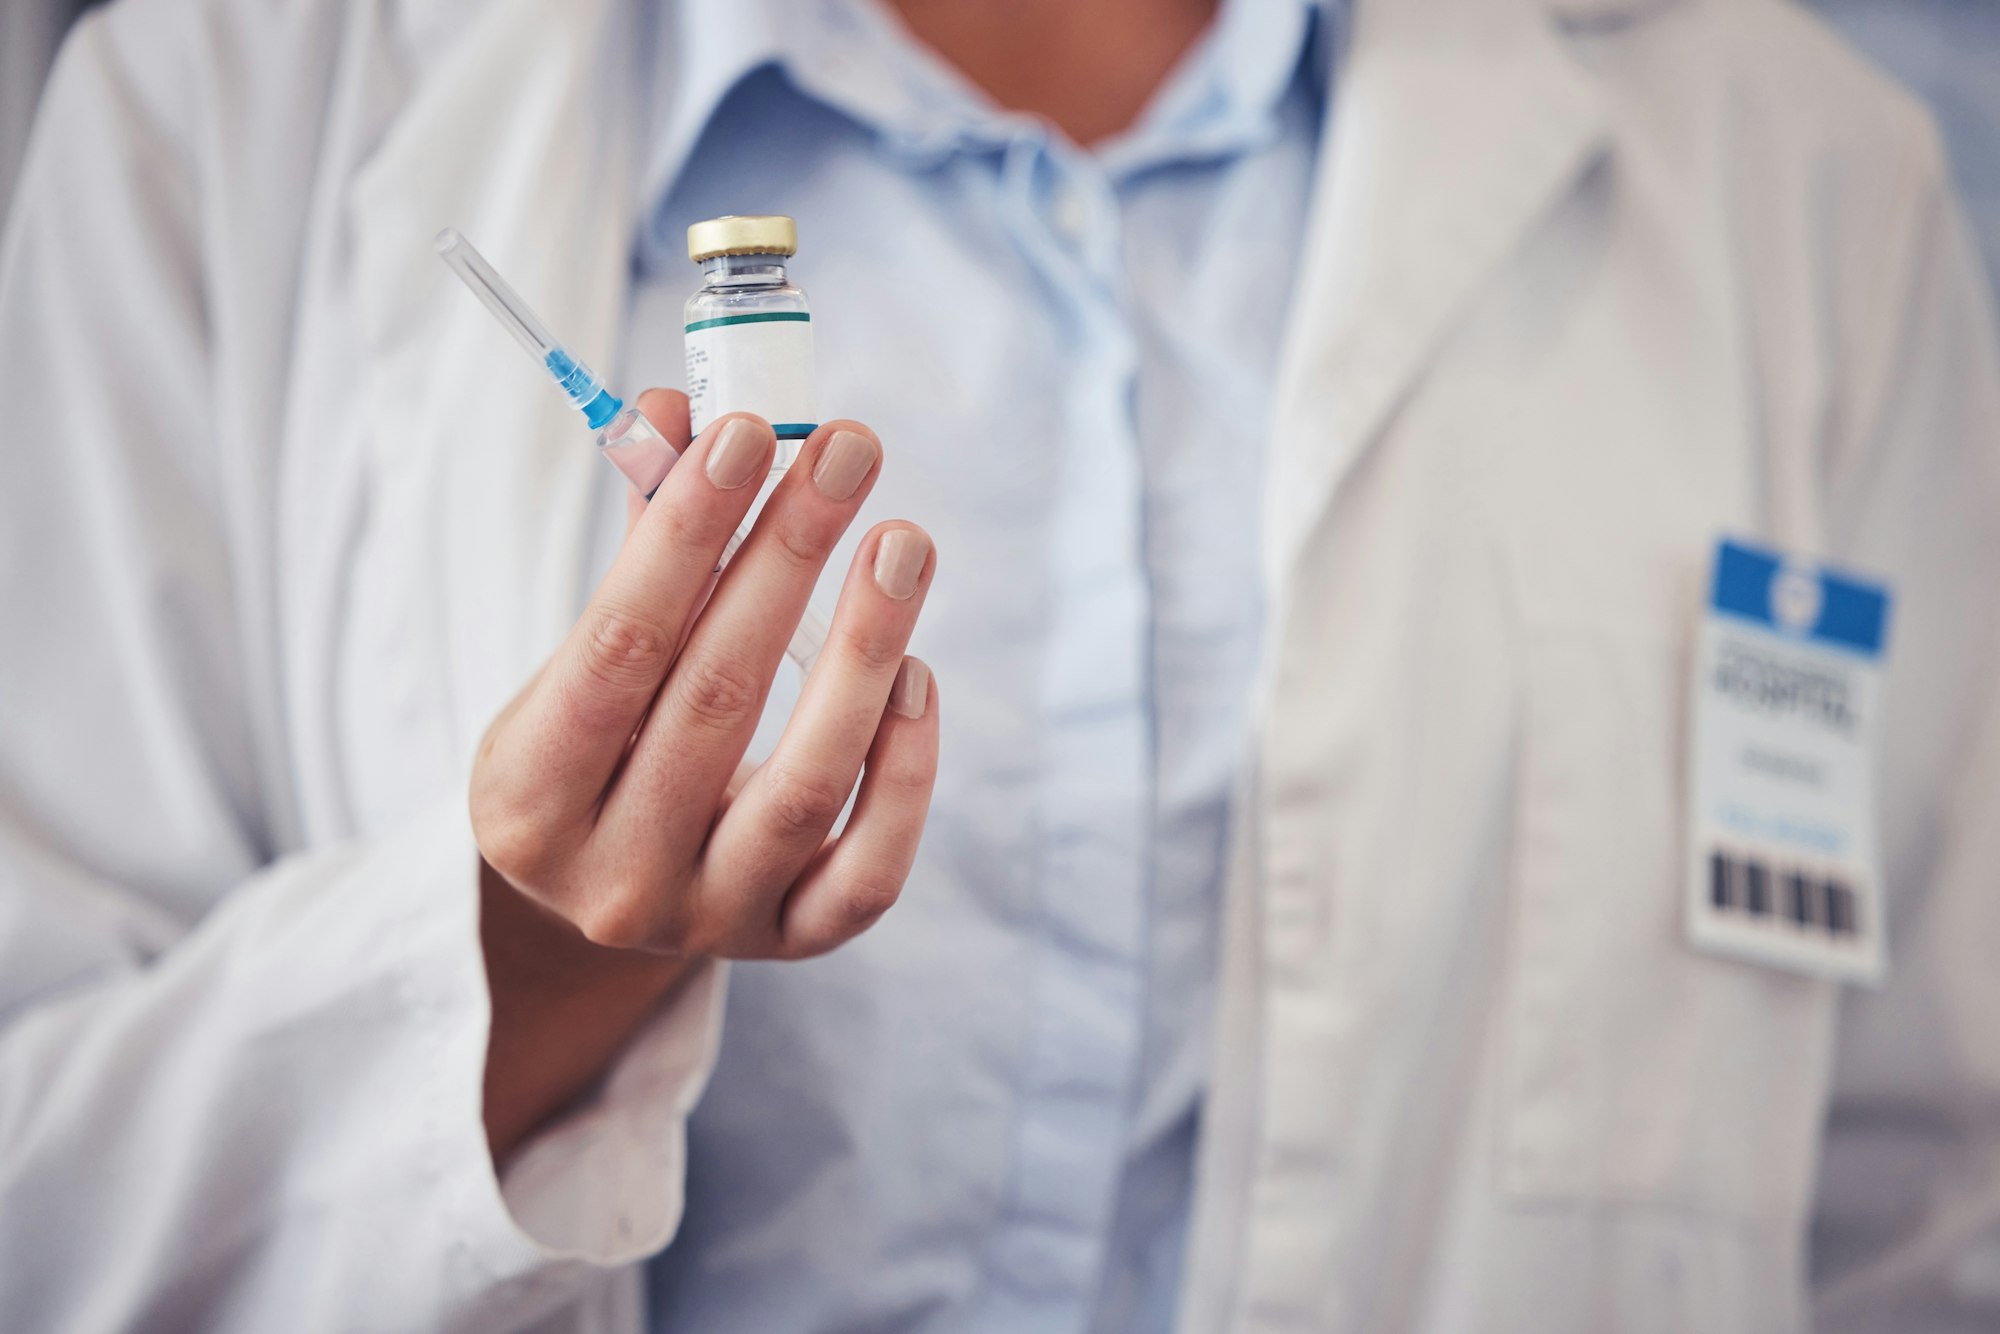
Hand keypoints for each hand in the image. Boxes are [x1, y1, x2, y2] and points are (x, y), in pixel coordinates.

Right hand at [471, 391, 936, 1154]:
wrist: (610, 894)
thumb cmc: (599, 746)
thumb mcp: (579, 660)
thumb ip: (640, 545)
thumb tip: (682, 412)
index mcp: (528, 800)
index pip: (616, 648)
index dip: (686, 535)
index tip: (749, 432)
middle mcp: (613, 877)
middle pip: (717, 700)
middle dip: (788, 556)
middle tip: (848, 449)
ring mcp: (710, 919)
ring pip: (807, 786)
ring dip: (865, 647)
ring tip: (903, 540)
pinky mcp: (794, 942)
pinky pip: (871, 868)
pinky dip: (905, 768)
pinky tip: (916, 671)